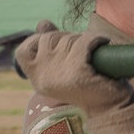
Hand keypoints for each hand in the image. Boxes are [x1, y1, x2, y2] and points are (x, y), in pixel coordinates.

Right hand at [14, 20, 133, 133]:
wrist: (110, 110)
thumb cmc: (88, 87)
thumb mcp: (63, 68)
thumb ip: (50, 47)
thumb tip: (43, 22)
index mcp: (37, 80)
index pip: (23, 52)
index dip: (38, 40)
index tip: (58, 42)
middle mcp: (43, 77)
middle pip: (49, 38)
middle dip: (67, 36)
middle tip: (83, 47)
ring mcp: (59, 74)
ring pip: (69, 39)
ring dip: (84, 38)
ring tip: (94, 50)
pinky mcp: (78, 72)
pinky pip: (85, 41)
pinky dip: (96, 38)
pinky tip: (104, 42)